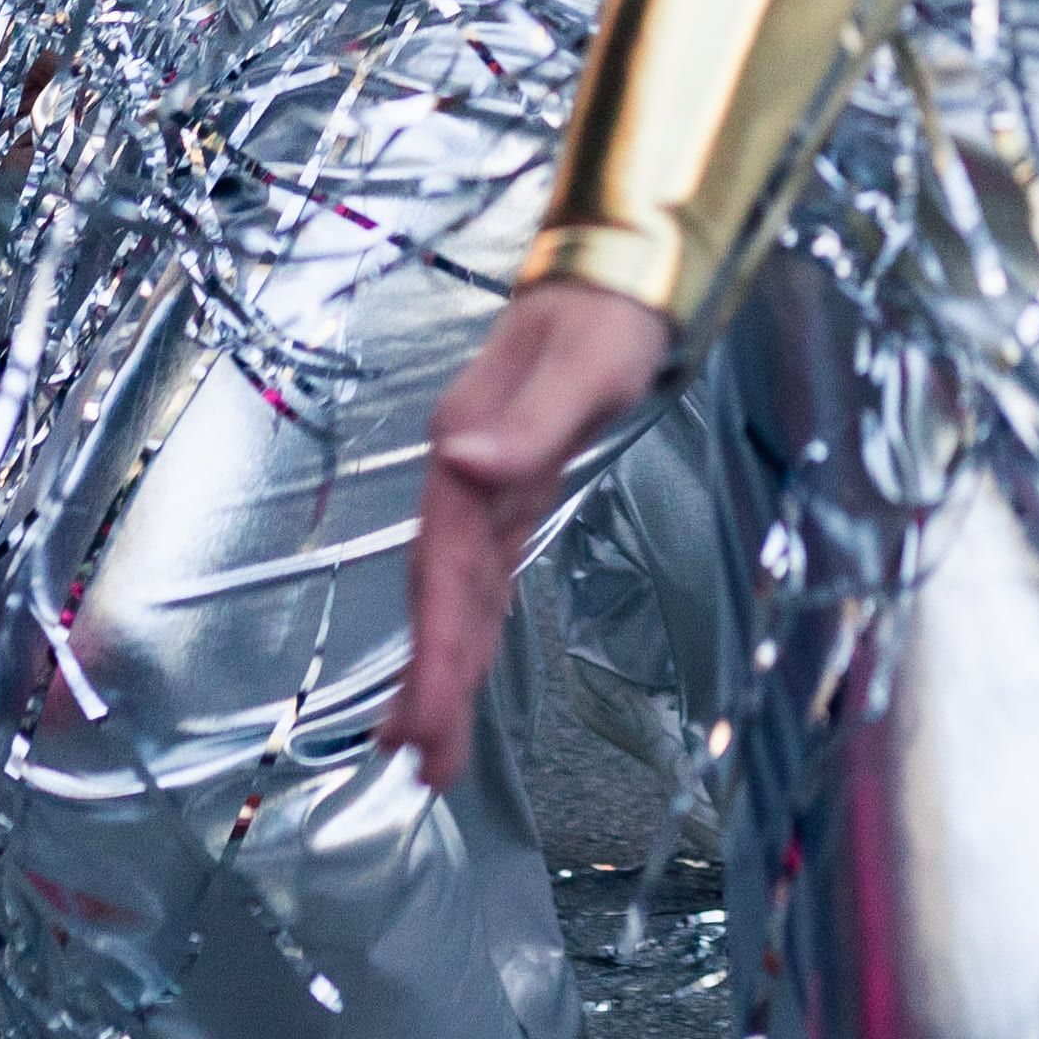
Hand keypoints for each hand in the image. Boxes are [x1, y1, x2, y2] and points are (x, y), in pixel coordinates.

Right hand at [380, 278, 672, 785]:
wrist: (617, 272)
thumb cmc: (609, 315)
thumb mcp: (586, 363)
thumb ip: (528, 421)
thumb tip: (463, 465)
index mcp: (471, 453)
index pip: (444, 571)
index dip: (433, 652)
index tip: (424, 726)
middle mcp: (467, 474)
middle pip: (440, 593)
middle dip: (430, 681)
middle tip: (421, 766)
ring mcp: (487, 485)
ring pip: (458, 593)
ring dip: (444, 667)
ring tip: (427, 749)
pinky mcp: (517, 491)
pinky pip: (484, 576)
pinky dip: (472, 628)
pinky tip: (466, 666)